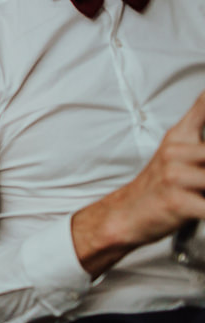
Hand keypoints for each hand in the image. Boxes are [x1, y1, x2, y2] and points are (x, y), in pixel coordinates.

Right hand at [72, 90, 204, 275]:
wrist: (125, 214)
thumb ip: (197, 119)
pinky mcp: (176, 201)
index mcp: (179, 136)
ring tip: (199, 189)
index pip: (203, 109)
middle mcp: (176, 151)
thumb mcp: (176, 146)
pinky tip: (201, 206)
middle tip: (201, 175)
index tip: (202, 128)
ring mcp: (175, 175)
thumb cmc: (158, 184)